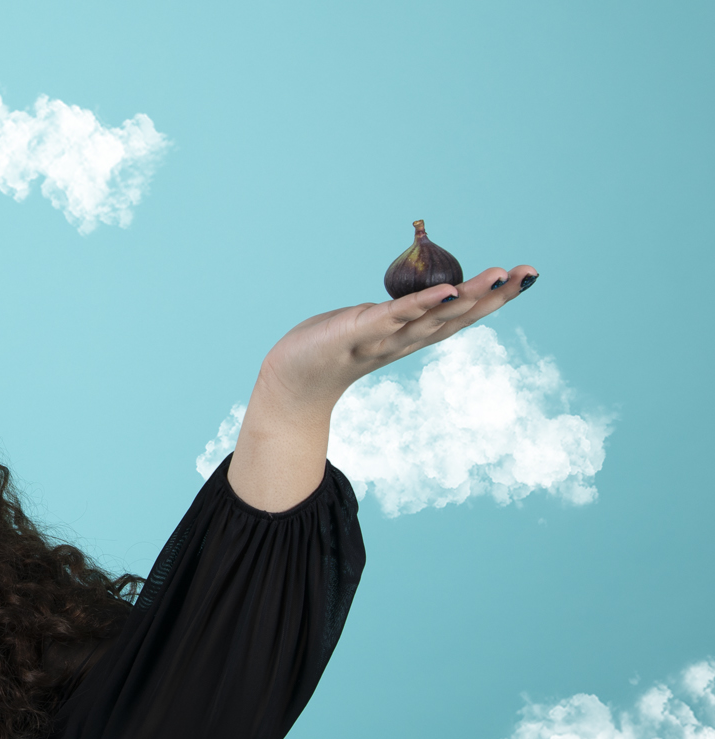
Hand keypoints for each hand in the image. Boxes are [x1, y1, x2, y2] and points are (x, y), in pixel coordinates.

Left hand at [261, 265, 540, 406]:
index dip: (494, 297)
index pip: (460, 313)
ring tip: (497, 274)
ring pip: (431, 317)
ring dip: (466, 297)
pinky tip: (444, 291)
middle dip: (494, 295)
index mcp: (412, 334)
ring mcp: (382, 338)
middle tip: (529, 273)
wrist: (292, 381)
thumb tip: (424, 292)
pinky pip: (391, 317)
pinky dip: (418, 305)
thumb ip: (402, 312)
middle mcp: (404, 339)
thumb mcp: (375, 322)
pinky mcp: (354, 333)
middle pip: (456, 316)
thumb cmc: (333, 347)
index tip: (527, 276)